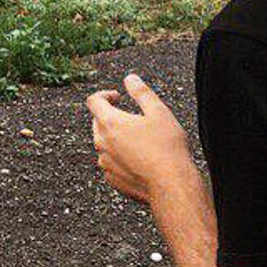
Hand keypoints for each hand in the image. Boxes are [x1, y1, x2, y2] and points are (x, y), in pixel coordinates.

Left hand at [86, 73, 193, 204]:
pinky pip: (110, 162)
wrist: (172, 187)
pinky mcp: (112, 179)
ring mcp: (105, 163)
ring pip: (102, 143)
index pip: (94, 101)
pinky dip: (118, 156)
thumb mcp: (159, 112)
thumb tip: (130, 79)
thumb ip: (141, 92)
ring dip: (114, 137)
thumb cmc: (168, 149)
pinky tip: (139, 158)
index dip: (105, 94)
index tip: (118, 97)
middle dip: (110, 115)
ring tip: (138, 139)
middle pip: (97, 122)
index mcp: (110, 123)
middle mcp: (102, 143)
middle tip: (131, 117)